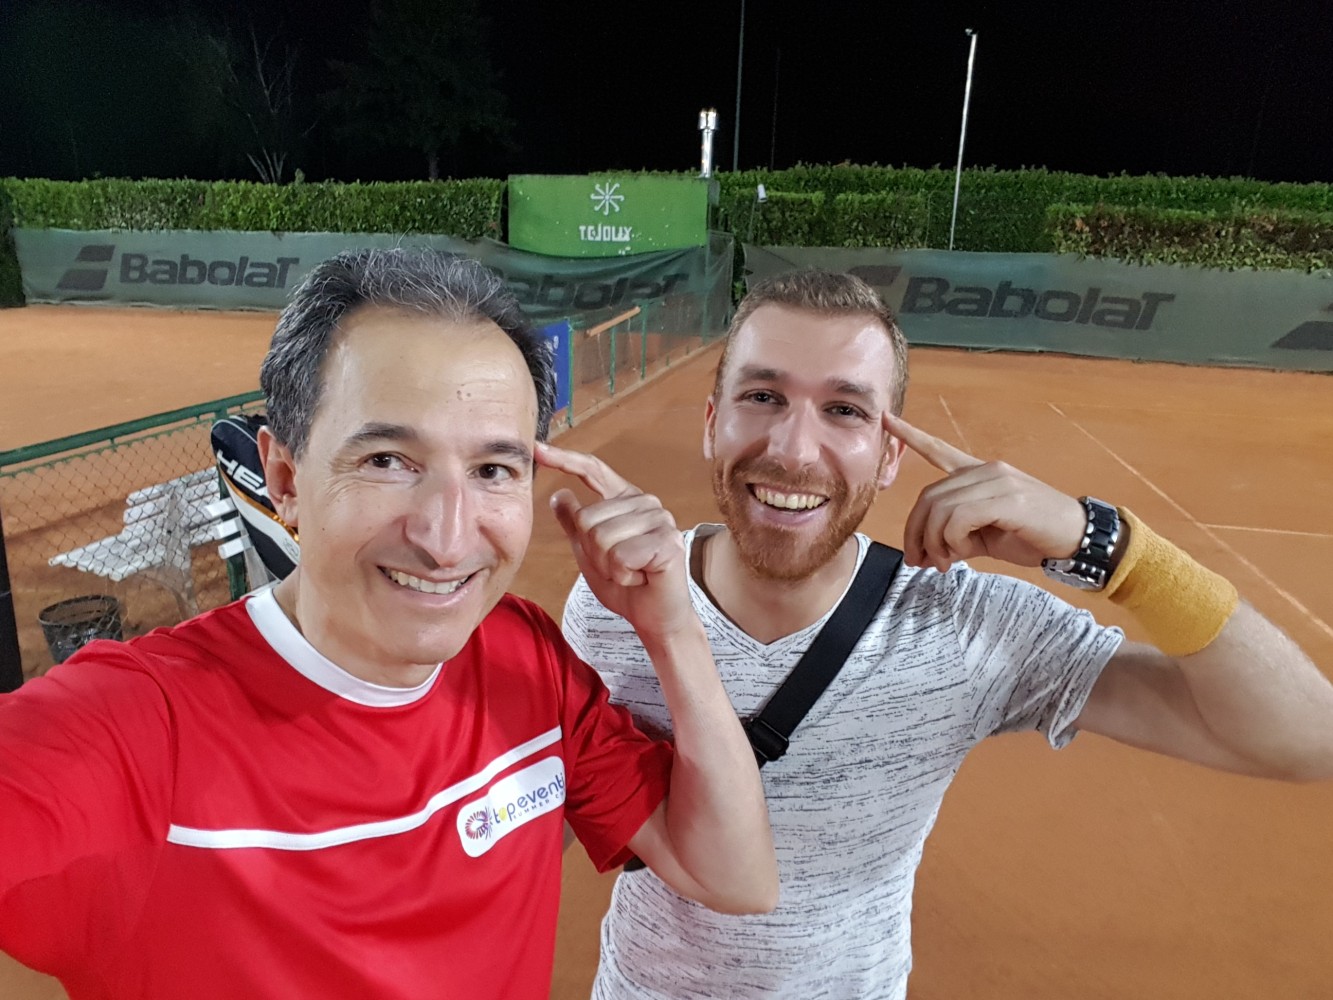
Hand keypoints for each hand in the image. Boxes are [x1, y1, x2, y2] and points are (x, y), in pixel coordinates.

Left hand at [537, 442, 693, 640]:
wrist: (654, 617)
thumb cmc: (626, 585)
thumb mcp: (590, 553)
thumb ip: (575, 524)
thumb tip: (558, 494)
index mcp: (626, 499)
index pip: (593, 469)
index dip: (565, 459)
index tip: (537, 449)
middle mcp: (646, 503)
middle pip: (588, 519)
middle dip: (593, 553)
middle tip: (617, 567)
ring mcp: (660, 520)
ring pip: (602, 538)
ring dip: (608, 567)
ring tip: (629, 572)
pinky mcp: (668, 542)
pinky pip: (621, 556)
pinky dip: (623, 575)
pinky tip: (640, 577)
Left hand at [886, 413, 1088, 571]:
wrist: (1078, 539)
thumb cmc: (1034, 536)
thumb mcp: (987, 537)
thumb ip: (957, 536)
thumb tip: (927, 554)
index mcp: (980, 473)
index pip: (939, 450)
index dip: (911, 435)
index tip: (886, 419)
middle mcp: (986, 470)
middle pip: (929, 496)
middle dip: (916, 532)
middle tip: (919, 560)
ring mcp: (998, 481)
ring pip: (941, 508)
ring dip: (935, 542)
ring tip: (945, 561)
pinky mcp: (1007, 499)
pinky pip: (959, 517)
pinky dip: (952, 540)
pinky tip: (962, 553)